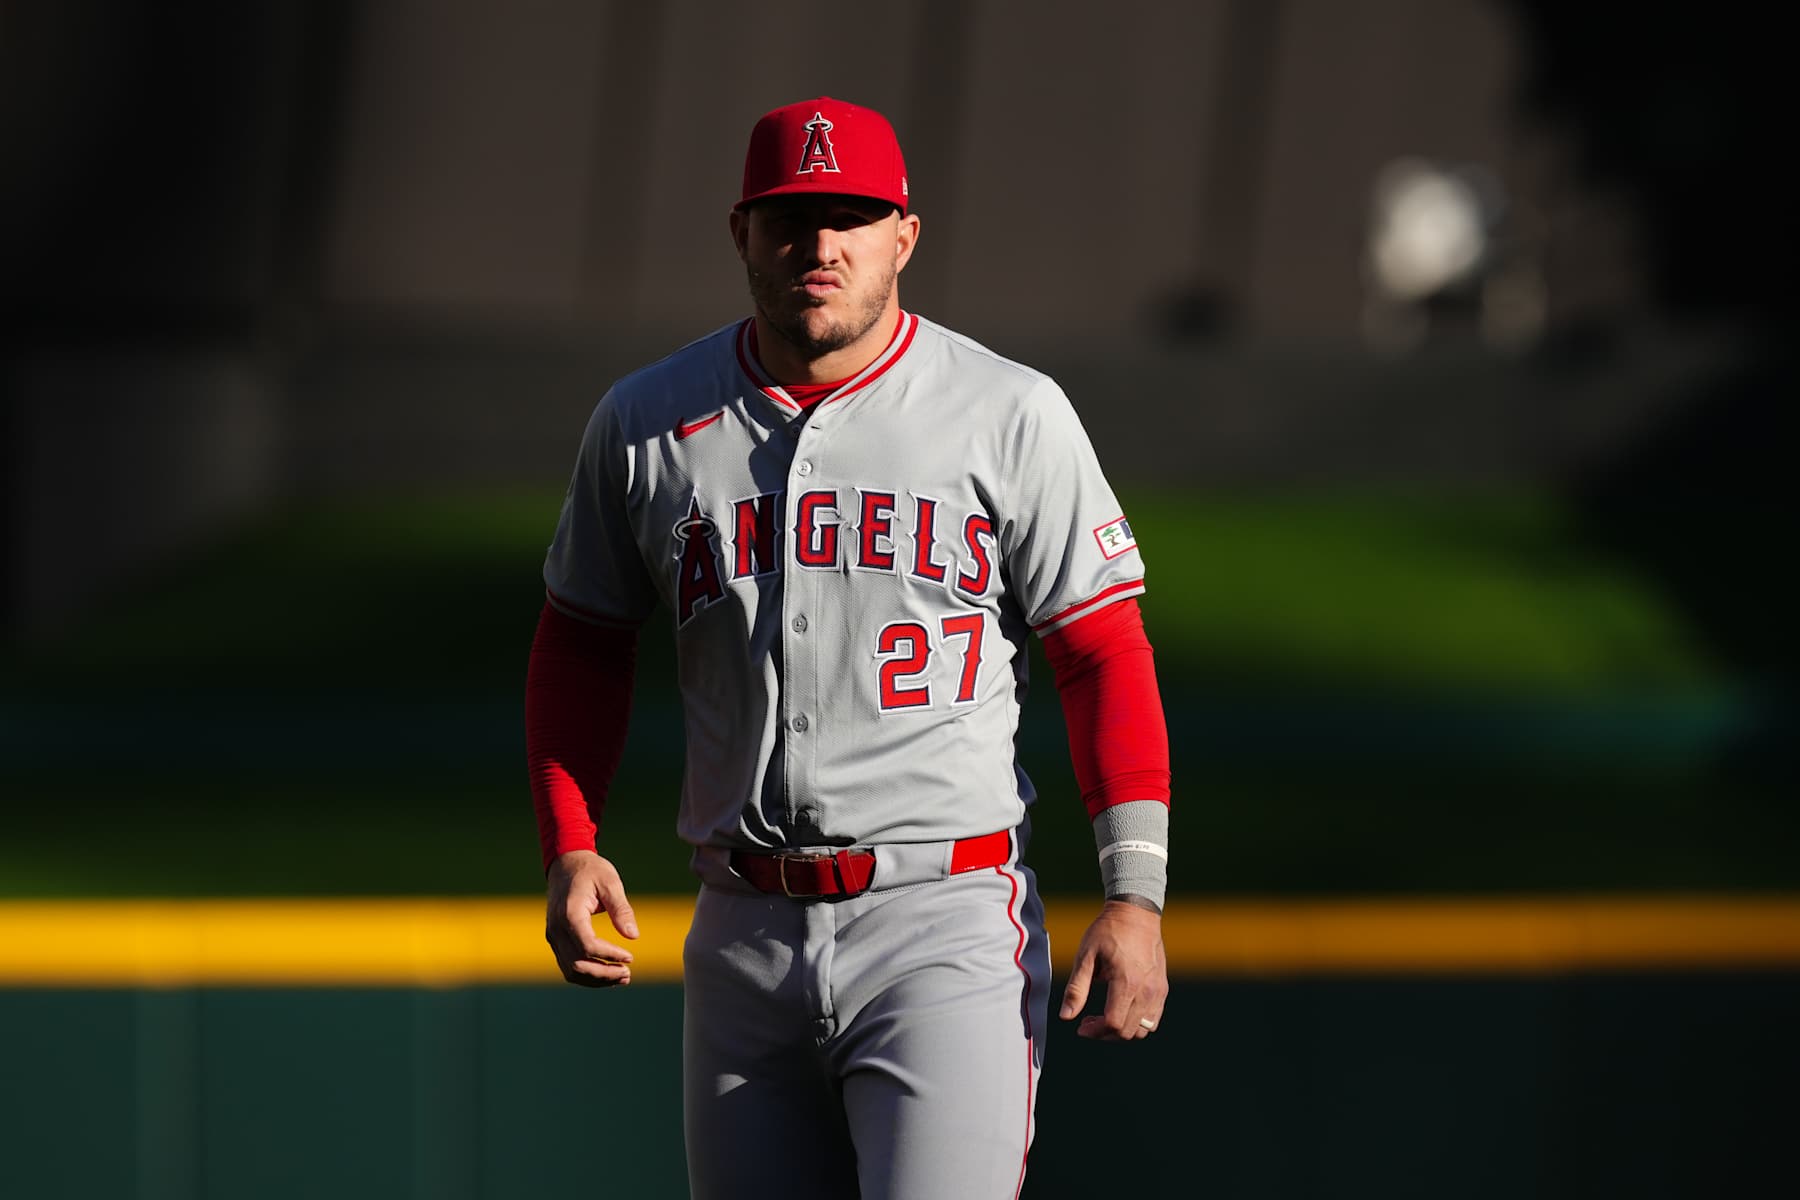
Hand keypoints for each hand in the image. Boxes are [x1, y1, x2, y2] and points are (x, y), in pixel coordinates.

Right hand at [544, 850, 638, 987]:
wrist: (565, 864)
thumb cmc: (590, 870)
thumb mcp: (610, 883)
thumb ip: (621, 909)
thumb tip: (634, 936)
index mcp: (570, 913)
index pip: (588, 946)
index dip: (610, 955)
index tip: (630, 956)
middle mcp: (556, 929)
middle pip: (578, 964)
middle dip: (604, 974)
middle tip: (628, 974)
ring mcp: (553, 936)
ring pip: (571, 970)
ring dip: (596, 979)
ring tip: (621, 977)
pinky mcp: (556, 940)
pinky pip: (568, 965)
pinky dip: (587, 974)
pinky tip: (607, 972)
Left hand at [1058, 897, 1167, 1040]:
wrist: (1136, 913)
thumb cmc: (1107, 932)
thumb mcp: (1086, 956)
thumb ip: (1076, 988)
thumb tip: (1065, 1017)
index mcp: (1127, 982)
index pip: (1113, 1024)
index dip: (1095, 1032)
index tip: (1081, 1028)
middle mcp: (1146, 991)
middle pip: (1127, 1032)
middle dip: (1105, 1033)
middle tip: (1088, 1022)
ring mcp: (1157, 991)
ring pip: (1142, 1030)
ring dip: (1122, 1031)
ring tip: (1105, 1017)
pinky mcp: (1162, 988)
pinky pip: (1153, 1020)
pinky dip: (1136, 1023)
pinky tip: (1121, 1010)